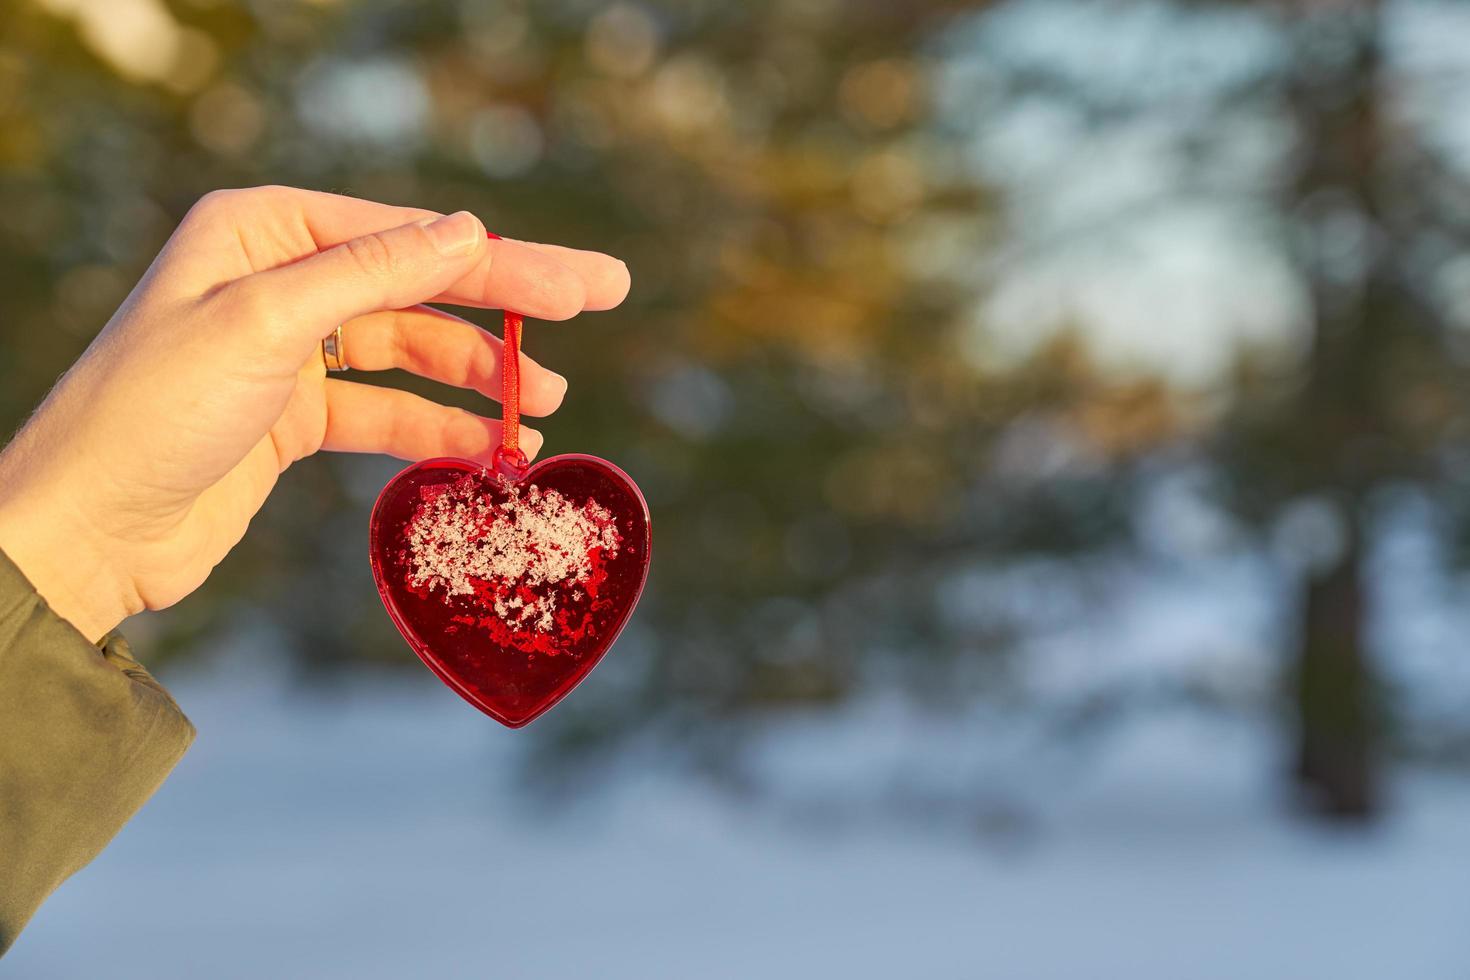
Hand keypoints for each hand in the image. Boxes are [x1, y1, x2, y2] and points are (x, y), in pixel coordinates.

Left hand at [0, 185, 629, 640]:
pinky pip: (389, 410)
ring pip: (413, 350)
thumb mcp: (264, 324)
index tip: (581, 286)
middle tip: (602, 298)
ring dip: (483, 375)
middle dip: (512, 301)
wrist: (85, 531)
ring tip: (549, 404)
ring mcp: (291, 350)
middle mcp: (280, 279)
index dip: (502, 261)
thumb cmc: (152, 412)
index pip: (408, 237)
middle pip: (421, 284)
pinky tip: (492, 446)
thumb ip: (369, 275)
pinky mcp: (296, 417)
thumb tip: (466, 231)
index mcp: (264, 230)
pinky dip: (440, 426)